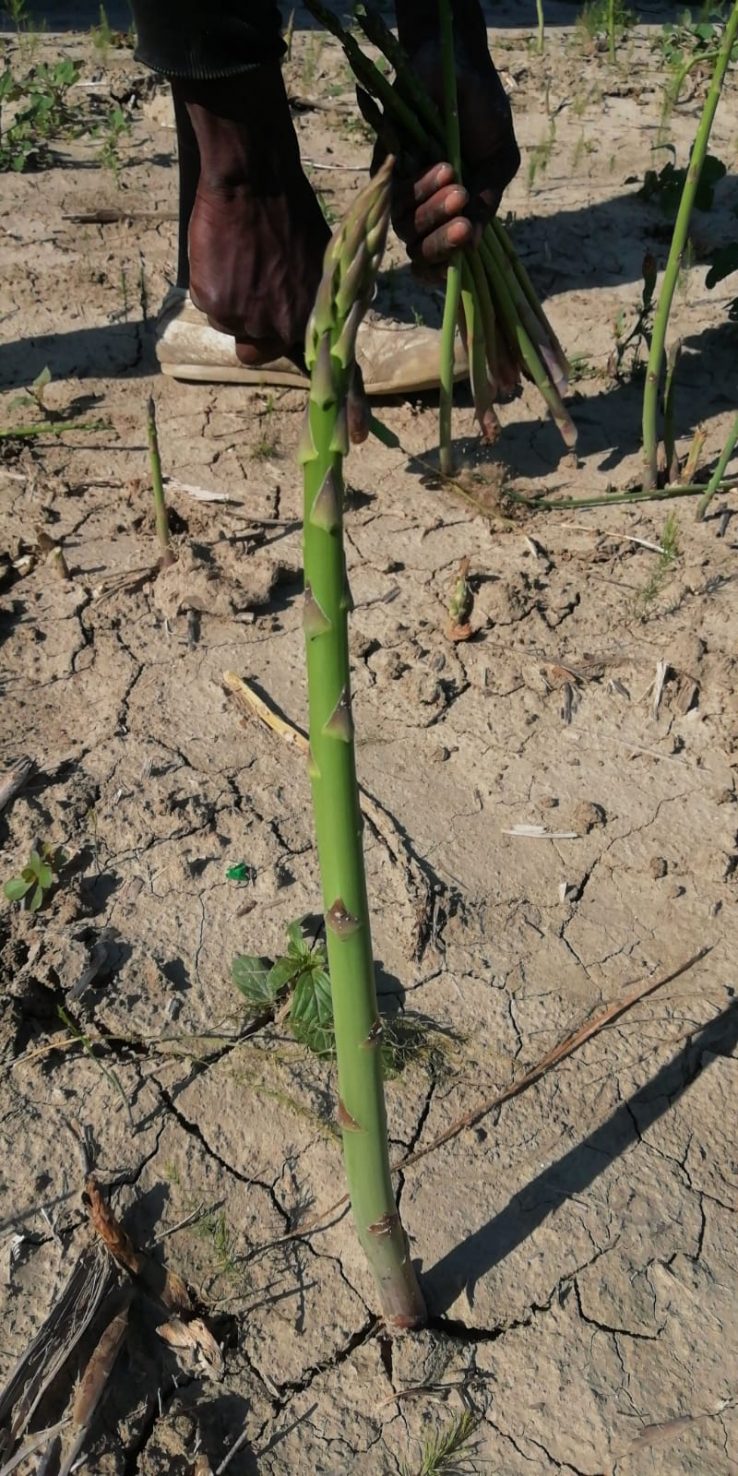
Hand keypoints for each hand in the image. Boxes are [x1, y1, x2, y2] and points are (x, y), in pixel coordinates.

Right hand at [181, 68, 330, 365]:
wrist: (256, 182)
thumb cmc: (291, 212)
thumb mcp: (320, 262)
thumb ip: (313, 297)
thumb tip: (316, 314)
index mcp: (309, 320)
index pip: (289, 355)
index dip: (273, 341)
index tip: (265, 327)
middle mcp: (281, 327)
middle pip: (251, 349)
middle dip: (246, 324)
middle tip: (243, 287)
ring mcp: (247, 319)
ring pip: (225, 323)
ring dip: (225, 298)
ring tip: (234, 259)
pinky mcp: (216, 303)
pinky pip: (205, 303)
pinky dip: (206, 281)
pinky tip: (219, 252)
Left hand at [385, 42, 519, 272]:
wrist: (459, 68)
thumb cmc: (482, 114)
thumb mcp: (498, 161)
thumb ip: (488, 201)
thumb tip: (474, 245)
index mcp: (451, 216)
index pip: (438, 260)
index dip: (444, 268)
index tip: (464, 256)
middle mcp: (424, 210)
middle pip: (419, 251)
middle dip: (441, 243)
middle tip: (464, 228)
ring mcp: (402, 190)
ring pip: (405, 225)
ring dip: (432, 211)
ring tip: (457, 181)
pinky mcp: (383, 168)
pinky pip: (393, 193)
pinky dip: (419, 186)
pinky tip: (445, 166)